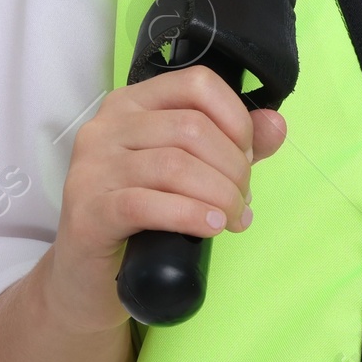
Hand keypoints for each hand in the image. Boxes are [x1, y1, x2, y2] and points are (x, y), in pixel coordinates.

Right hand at [43, 63, 287, 335]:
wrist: (85, 277)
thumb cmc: (140, 218)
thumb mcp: (190, 173)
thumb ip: (233, 144)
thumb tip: (276, 124)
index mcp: (132, 104)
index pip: (197, 84)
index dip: (235, 118)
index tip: (247, 156)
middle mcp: (106, 126)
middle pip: (191, 128)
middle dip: (233, 167)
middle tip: (241, 201)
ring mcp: (92, 168)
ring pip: (175, 165)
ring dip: (219, 194)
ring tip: (232, 219)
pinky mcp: (88, 212)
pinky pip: (148, 204)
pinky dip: (190, 215)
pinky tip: (211, 228)